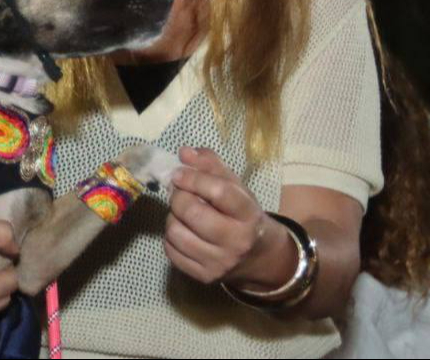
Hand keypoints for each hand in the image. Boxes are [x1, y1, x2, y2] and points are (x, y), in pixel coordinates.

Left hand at [163, 147, 293, 288]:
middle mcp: (236, 241)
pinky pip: (171, 252)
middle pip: (192, 212)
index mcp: (248, 215)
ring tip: (183, 213)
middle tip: (180, 193)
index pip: (219, 192)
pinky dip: (170, 238)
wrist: (259, 257)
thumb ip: (210, 165)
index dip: (193, 178)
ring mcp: (219, 262)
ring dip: (172, 217)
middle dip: (178, 197)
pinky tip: (183, 231)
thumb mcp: (236, 187)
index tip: (178, 173)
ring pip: (176, 232)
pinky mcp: (204, 277)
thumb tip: (184, 152)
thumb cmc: (243, 215)